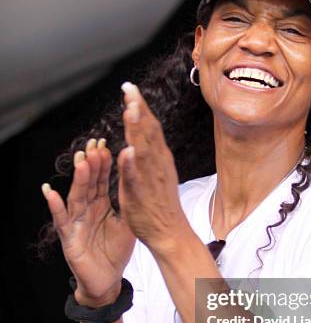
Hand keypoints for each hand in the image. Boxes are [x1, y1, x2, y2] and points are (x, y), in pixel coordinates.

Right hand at [42, 138, 135, 305]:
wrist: (108, 279)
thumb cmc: (116, 251)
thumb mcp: (128, 224)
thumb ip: (129, 204)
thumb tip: (139, 181)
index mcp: (100, 205)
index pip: (100, 180)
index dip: (102, 164)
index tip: (105, 144)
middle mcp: (86, 210)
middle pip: (87, 184)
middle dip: (90, 165)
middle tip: (92, 146)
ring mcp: (76, 223)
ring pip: (76, 198)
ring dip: (77, 181)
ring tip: (80, 162)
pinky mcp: (69, 238)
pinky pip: (62, 221)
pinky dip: (55, 207)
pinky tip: (51, 193)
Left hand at [118, 82, 191, 253]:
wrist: (171, 234)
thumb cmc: (160, 206)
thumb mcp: (151, 175)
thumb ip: (142, 158)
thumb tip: (134, 140)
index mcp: (158, 159)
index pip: (149, 127)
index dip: (139, 107)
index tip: (130, 89)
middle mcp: (157, 164)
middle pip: (148, 132)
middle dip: (138, 109)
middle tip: (129, 88)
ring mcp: (151, 179)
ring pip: (144, 150)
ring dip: (137, 129)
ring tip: (130, 109)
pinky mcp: (143, 195)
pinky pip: (137, 178)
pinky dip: (133, 165)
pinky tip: (128, 151)